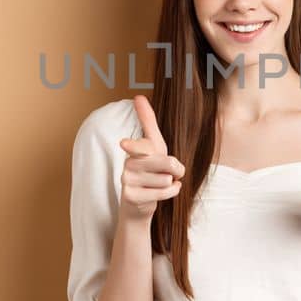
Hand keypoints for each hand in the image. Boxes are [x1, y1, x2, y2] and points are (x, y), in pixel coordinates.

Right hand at [117, 95, 185, 222]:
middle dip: (175, 169)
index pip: (143, 145)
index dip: (139, 146)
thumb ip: (147, 121)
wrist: (139, 204)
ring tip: (158, 184)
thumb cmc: (150, 171)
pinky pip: (164, 192)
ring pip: (167, 179)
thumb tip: (138, 96)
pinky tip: (163, 192)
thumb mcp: (154, 145)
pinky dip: (171, 192)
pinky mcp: (131, 196)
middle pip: (166, 163)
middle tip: (170, 173)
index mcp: (134, 149)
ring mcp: (127, 181)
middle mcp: (128, 163)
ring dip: (170, 183)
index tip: (125, 144)